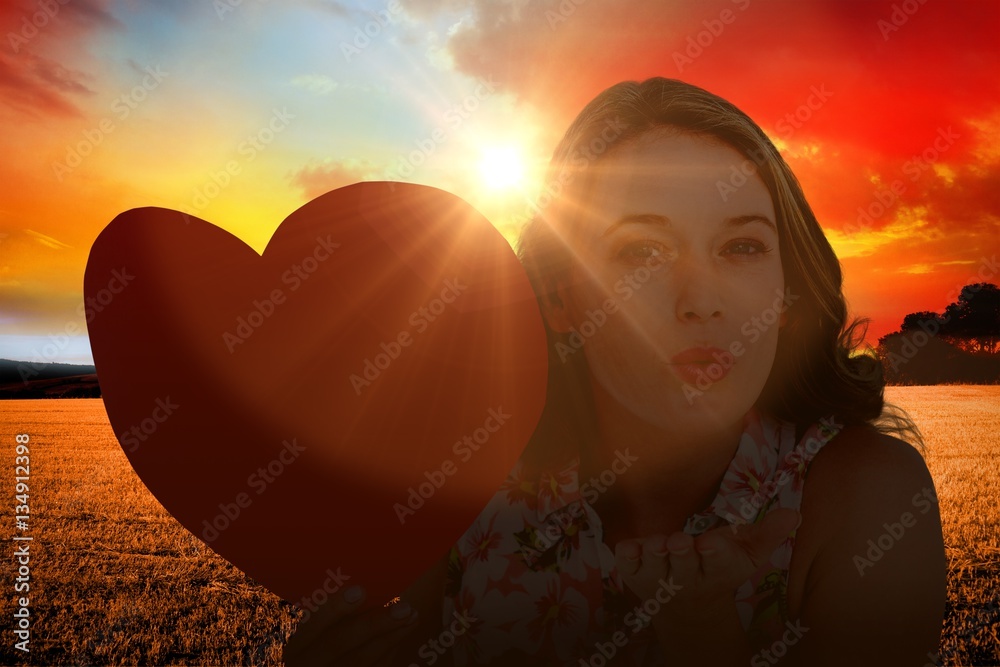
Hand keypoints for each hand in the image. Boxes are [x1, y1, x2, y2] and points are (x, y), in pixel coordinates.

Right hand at [283, 585, 420, 666]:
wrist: (313, 666)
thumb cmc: (306, 646)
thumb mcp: (303, 633)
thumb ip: (320, 612)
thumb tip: (356, 579)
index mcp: (293, 644)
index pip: (311, 625)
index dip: (334, 608)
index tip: (359, 590)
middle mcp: (307, 663)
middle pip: (338, 644)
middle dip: (374, 624)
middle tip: (403, 607)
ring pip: (359, 660)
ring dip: (390, 638)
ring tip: (412, 615)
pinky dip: (387, 655)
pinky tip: (400, 637)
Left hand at [614, 508, 800, 626]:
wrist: (687, 604)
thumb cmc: (719, 567)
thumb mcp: (748, 554)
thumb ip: (768, 534)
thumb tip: (794, 514)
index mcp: (717, 569)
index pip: (719, 562)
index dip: (715, 552)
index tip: (711, 543)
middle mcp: (687, 577)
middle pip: (685, 564)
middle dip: (682, 553)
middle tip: (679, 541)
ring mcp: (659, 576)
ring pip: (655, 566)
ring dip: (655, 554)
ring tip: (657, 543)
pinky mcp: (635, 574)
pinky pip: (627, 565)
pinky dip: (627, 556)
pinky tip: (630, 548)